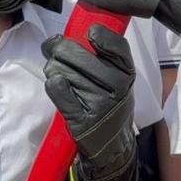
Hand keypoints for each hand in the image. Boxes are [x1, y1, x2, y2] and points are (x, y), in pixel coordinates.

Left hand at [42, 25, 136, 180]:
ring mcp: (100, 106)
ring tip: (56, 71)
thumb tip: (66, 36)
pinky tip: (55, 83)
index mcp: (128, 75)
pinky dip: (53, 84)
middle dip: (60, 49)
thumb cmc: (110, 105)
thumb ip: (103, 58)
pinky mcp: (83, 121)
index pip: (118, 49)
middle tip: (53, 49)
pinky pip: (60, 91)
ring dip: (53, 68)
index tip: (89, 33)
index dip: (102, 37)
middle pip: (80, 57)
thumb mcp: (118, 81)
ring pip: (65, 72)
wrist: (112, 148)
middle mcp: (118, 90)